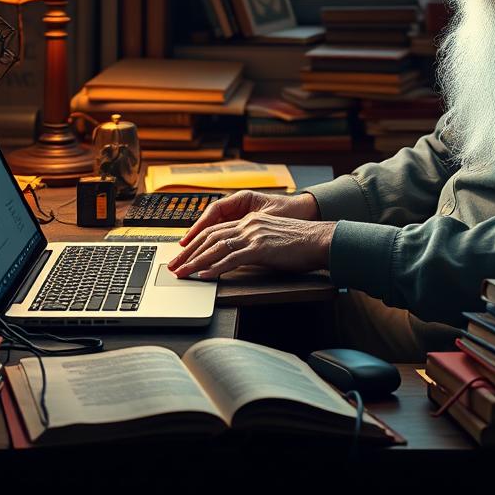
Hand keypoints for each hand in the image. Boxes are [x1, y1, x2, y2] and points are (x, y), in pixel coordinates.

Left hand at [168, 211, 334, 278]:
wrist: (321, 240)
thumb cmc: (302, 243)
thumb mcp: (272, 238)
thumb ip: (254, 244)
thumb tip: (237, 257)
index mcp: (251, 220)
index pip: (215, 229)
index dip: (196, 242)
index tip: (183, 254)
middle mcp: (249, 224)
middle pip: (209, 236)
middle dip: (188, 252)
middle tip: (174, 265)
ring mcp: (254, 234)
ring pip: (215, 247)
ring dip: (195, 261)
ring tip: (181, 273)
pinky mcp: (260, 248)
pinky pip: (231, 258)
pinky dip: (214, 267)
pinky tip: (203, 275)